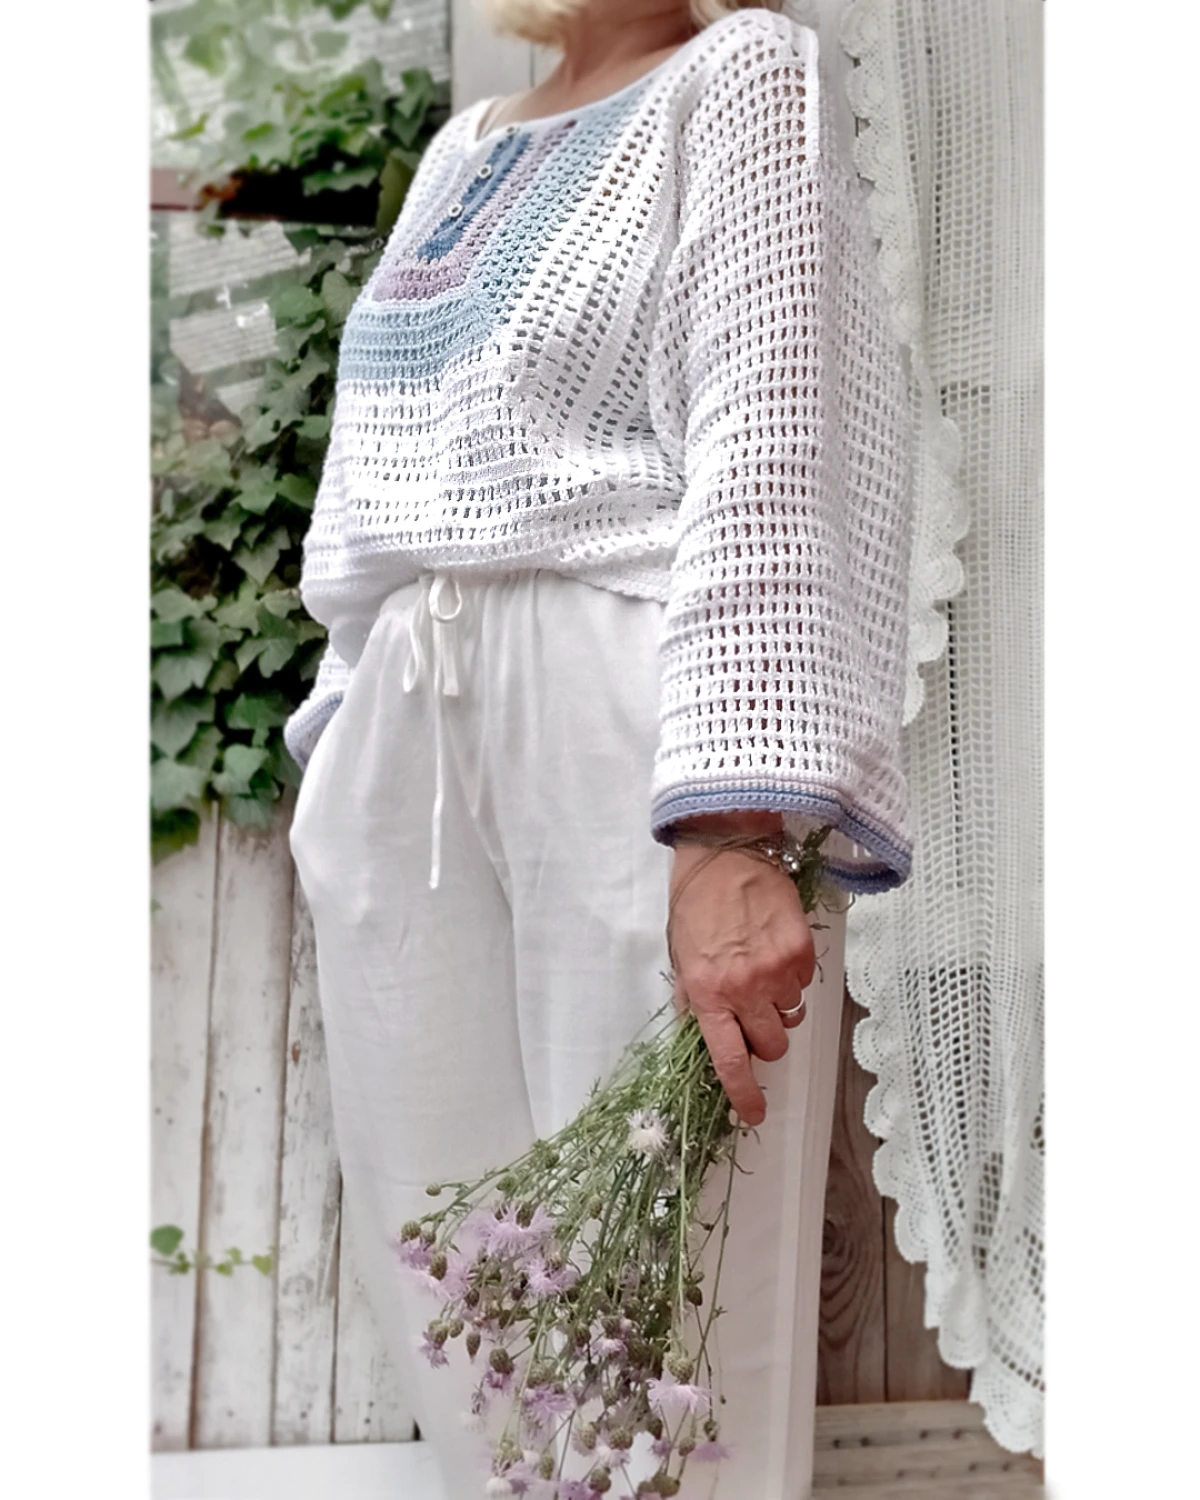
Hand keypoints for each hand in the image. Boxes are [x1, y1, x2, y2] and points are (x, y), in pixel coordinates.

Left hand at [668, 813, 815, 1126]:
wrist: (725, 856)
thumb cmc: (695, 908)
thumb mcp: (681, 959)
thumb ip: (694, 1003)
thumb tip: (705, 1042)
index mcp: (707, 994)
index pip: (730, 1059)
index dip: (744, 1094)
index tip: (754, 1114)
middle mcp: (744, 988)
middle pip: (772, 1046)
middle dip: (766, 1040)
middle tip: (754, 1016)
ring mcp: (777, 970)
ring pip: (791, 1016)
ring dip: (779, 1005)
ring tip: (761, 971)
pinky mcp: (802, 951)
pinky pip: (804, 984)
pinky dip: (792, 977)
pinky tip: (773, 950)